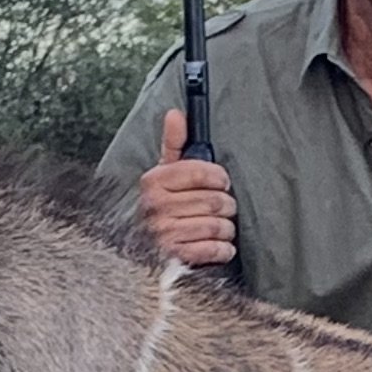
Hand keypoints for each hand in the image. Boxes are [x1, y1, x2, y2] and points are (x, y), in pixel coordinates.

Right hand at [137, 107, 236, 269]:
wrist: (144, 251)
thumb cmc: (163, 207)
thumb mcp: (164, 174)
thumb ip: (173, 144)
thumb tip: (175, 113)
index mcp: (153, 182)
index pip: (200, 171)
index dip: (219, 177)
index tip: (222, 182)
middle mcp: (154, 207)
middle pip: (215, 201)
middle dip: (226, 206)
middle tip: (222, 208)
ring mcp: (163, 234)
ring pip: (218, 226)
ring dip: (226, 229)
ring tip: (219, 227)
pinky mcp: (174, 258)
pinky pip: (214, 249)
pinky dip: (223, 249)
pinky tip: (218, 245)